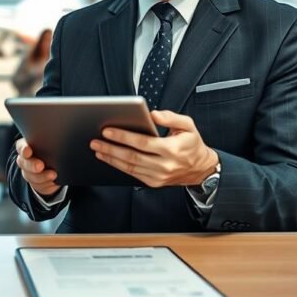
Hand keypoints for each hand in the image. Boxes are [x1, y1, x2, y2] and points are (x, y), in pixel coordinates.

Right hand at [15, 138, 59, 196]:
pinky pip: (39, 185)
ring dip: (42, 176)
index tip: (28, 151)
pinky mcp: (35, 183)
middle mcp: (25, 160)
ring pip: (31, 176)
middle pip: (24, 163)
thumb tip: (68, 136)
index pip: (21, 147)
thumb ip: (53, 140)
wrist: (54, 166)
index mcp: (27, 147)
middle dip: (32, 165)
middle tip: (40, 166)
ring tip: (53, 174)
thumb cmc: (52, 149)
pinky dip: (47, 184)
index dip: (23, 149)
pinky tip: (54, 181)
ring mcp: (28, 173)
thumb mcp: (51, 143)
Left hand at [90, 110, 218, 187]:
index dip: (123, 136)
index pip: (142, 142)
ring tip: (98, 149)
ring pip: (130, 167)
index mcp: (172, 149)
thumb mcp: (188, 125)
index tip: (107, 130)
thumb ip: (171, 117)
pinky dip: (119, 166)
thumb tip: (152, 114)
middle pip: (132, 157)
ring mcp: (158, 176)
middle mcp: (164, 165)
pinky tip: (109, 158)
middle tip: (95, 141)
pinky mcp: (154, 182)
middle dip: (111, 148)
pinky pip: (133, 174)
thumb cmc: (192, 144)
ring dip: (111, 158)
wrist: (200, 169)